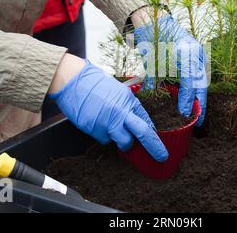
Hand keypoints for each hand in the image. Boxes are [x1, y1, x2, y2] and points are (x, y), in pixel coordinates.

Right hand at [49, 56, 167, 161]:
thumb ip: (128, 107)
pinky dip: (104, 135)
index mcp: (129, 101)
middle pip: (143, 133)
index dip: (154, 135)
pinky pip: (104, 139)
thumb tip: (137, 122)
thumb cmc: (96, 84)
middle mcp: (121, 112)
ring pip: (123, 142)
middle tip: (162, 156)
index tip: (160, 145)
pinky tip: (98, 122)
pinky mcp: (94, 129)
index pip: (147, 122)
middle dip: (154, 147)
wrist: (74, 81)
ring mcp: (108, 122)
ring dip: (122, 142)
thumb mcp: (119, 91)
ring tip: (113, 130)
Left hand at [134, 16, 207, 125]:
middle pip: (201, 83)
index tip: (183, 114)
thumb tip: (151, 101)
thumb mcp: (151, 63)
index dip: (187, 100)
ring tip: (196, 112)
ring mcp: (199, 52)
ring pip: (202, 80)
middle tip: (197, 121)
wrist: (155, 20)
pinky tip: (192, 98)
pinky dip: (196, 86)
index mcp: (186, 54)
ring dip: (199, 96)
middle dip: (200, 103)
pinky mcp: (198, 53)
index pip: (190, 83)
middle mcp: (196, 53)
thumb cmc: (152, 40)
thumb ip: (153, 83)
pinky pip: (199, 73)